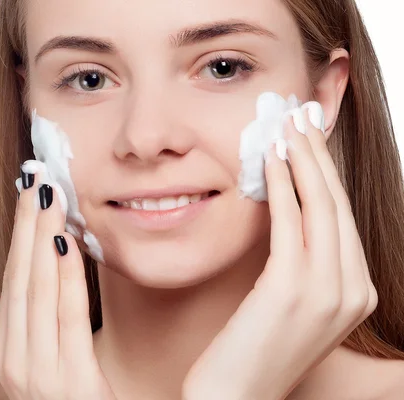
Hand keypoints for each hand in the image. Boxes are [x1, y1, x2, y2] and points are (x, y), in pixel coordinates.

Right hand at [0, 167, 116, 399]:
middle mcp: (11, 360)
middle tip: (38, 179)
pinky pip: (65, 319)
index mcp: (7, 349)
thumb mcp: (55, 354)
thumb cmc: (77, 397)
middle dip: (29, 225)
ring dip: (44, 239)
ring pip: (36, 291)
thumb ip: (51, 313)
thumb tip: (61, 254)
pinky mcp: (66, 384)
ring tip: (52, 198)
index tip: (31, 194)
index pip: (14, 279)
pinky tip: (68, 245)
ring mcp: (34, 374)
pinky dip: (65, 279)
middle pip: (20, 277)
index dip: (21, 233)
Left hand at [182, 110, 377, 399]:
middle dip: (318, 155)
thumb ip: (300, 264)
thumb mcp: (289, 305)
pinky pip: (290, 223)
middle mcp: (351, 290)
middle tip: (301, 117)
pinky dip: (282, 185)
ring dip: (303, 159)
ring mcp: (328, 291)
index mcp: (355, 293)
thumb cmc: (254, 350)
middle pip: (337, 205)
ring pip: (320, 207)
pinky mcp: (293, 290)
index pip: (342, 220)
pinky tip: (271, 159)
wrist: (235, 398)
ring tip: (287, 125)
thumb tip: (289, 214)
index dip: (326, 174)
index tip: (310, 140)